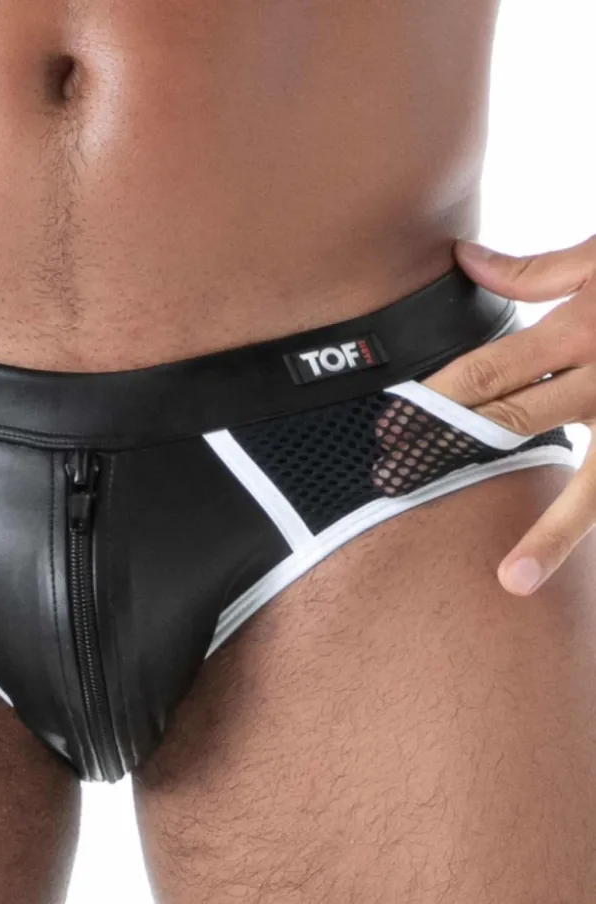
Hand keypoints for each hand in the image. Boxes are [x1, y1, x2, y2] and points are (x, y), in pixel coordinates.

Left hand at [420, 235, 595, 596]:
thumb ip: (534, 270)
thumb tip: (463, 260)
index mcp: (583, 329)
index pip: (487, 373)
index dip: (433, 401)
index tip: (391, 430)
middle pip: (513, 424)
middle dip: (449, 453)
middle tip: (399, 484)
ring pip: (592, 485)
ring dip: (549, 532)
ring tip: (513, 578)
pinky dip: (587, 515)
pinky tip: (561, 556)